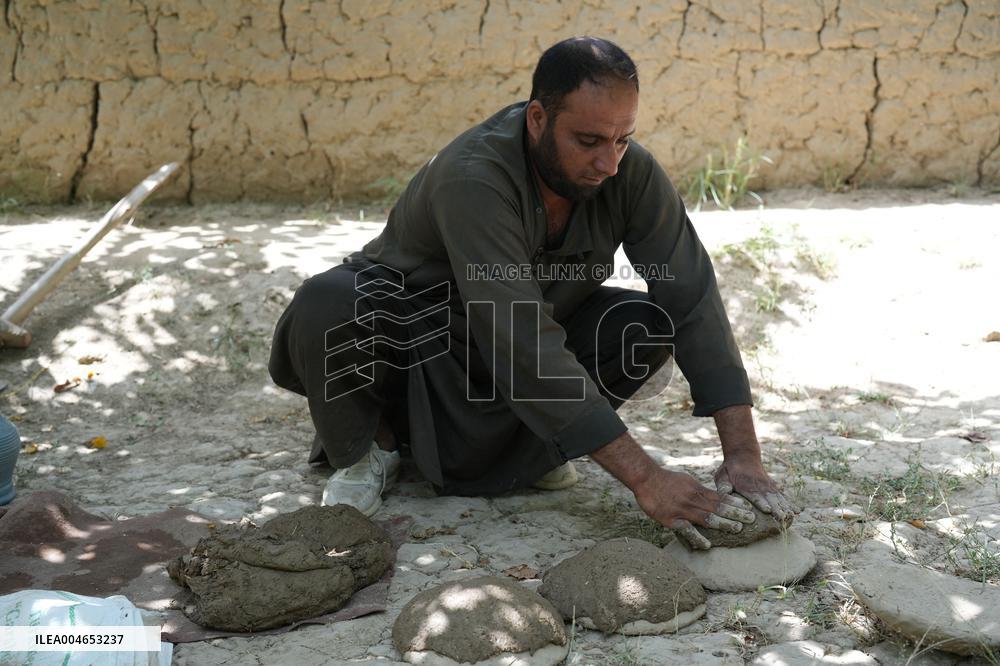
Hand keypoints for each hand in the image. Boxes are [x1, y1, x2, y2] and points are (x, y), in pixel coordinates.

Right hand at [633, 468, 756, 549]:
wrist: (646, 479)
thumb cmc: (666, 480)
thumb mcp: (687, 481)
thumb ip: (700, 490)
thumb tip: (712, 496)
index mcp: (698, 490)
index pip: (720, 497)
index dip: (735, 503)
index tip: (749, 508)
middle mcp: (694, 500)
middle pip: (719, 507)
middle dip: (736, 513)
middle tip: (752, 520)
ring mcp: (683, 510)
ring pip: (707, 518)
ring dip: (724, 524)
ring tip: (738, 529)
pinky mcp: (672, 520)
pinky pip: (687, 530)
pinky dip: (697, 537)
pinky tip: (706, 545)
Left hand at [714, 455, 794, 524]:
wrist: (743, 456)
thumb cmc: (730, 470)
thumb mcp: (722, 476)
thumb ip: (723, 486)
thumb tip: (725, 494)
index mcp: (745, 485)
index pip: (754, 494)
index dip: (761, 502)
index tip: (768, 510)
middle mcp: (759, 486)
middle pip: (769, 498)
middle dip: (776, 508)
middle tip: (782, 519)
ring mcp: (768, 486)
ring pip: (778, 497)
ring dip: (785, 507)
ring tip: (791, 517)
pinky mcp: (773, 487)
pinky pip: (783, 495)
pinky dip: (790, 503)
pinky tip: (798, 511)